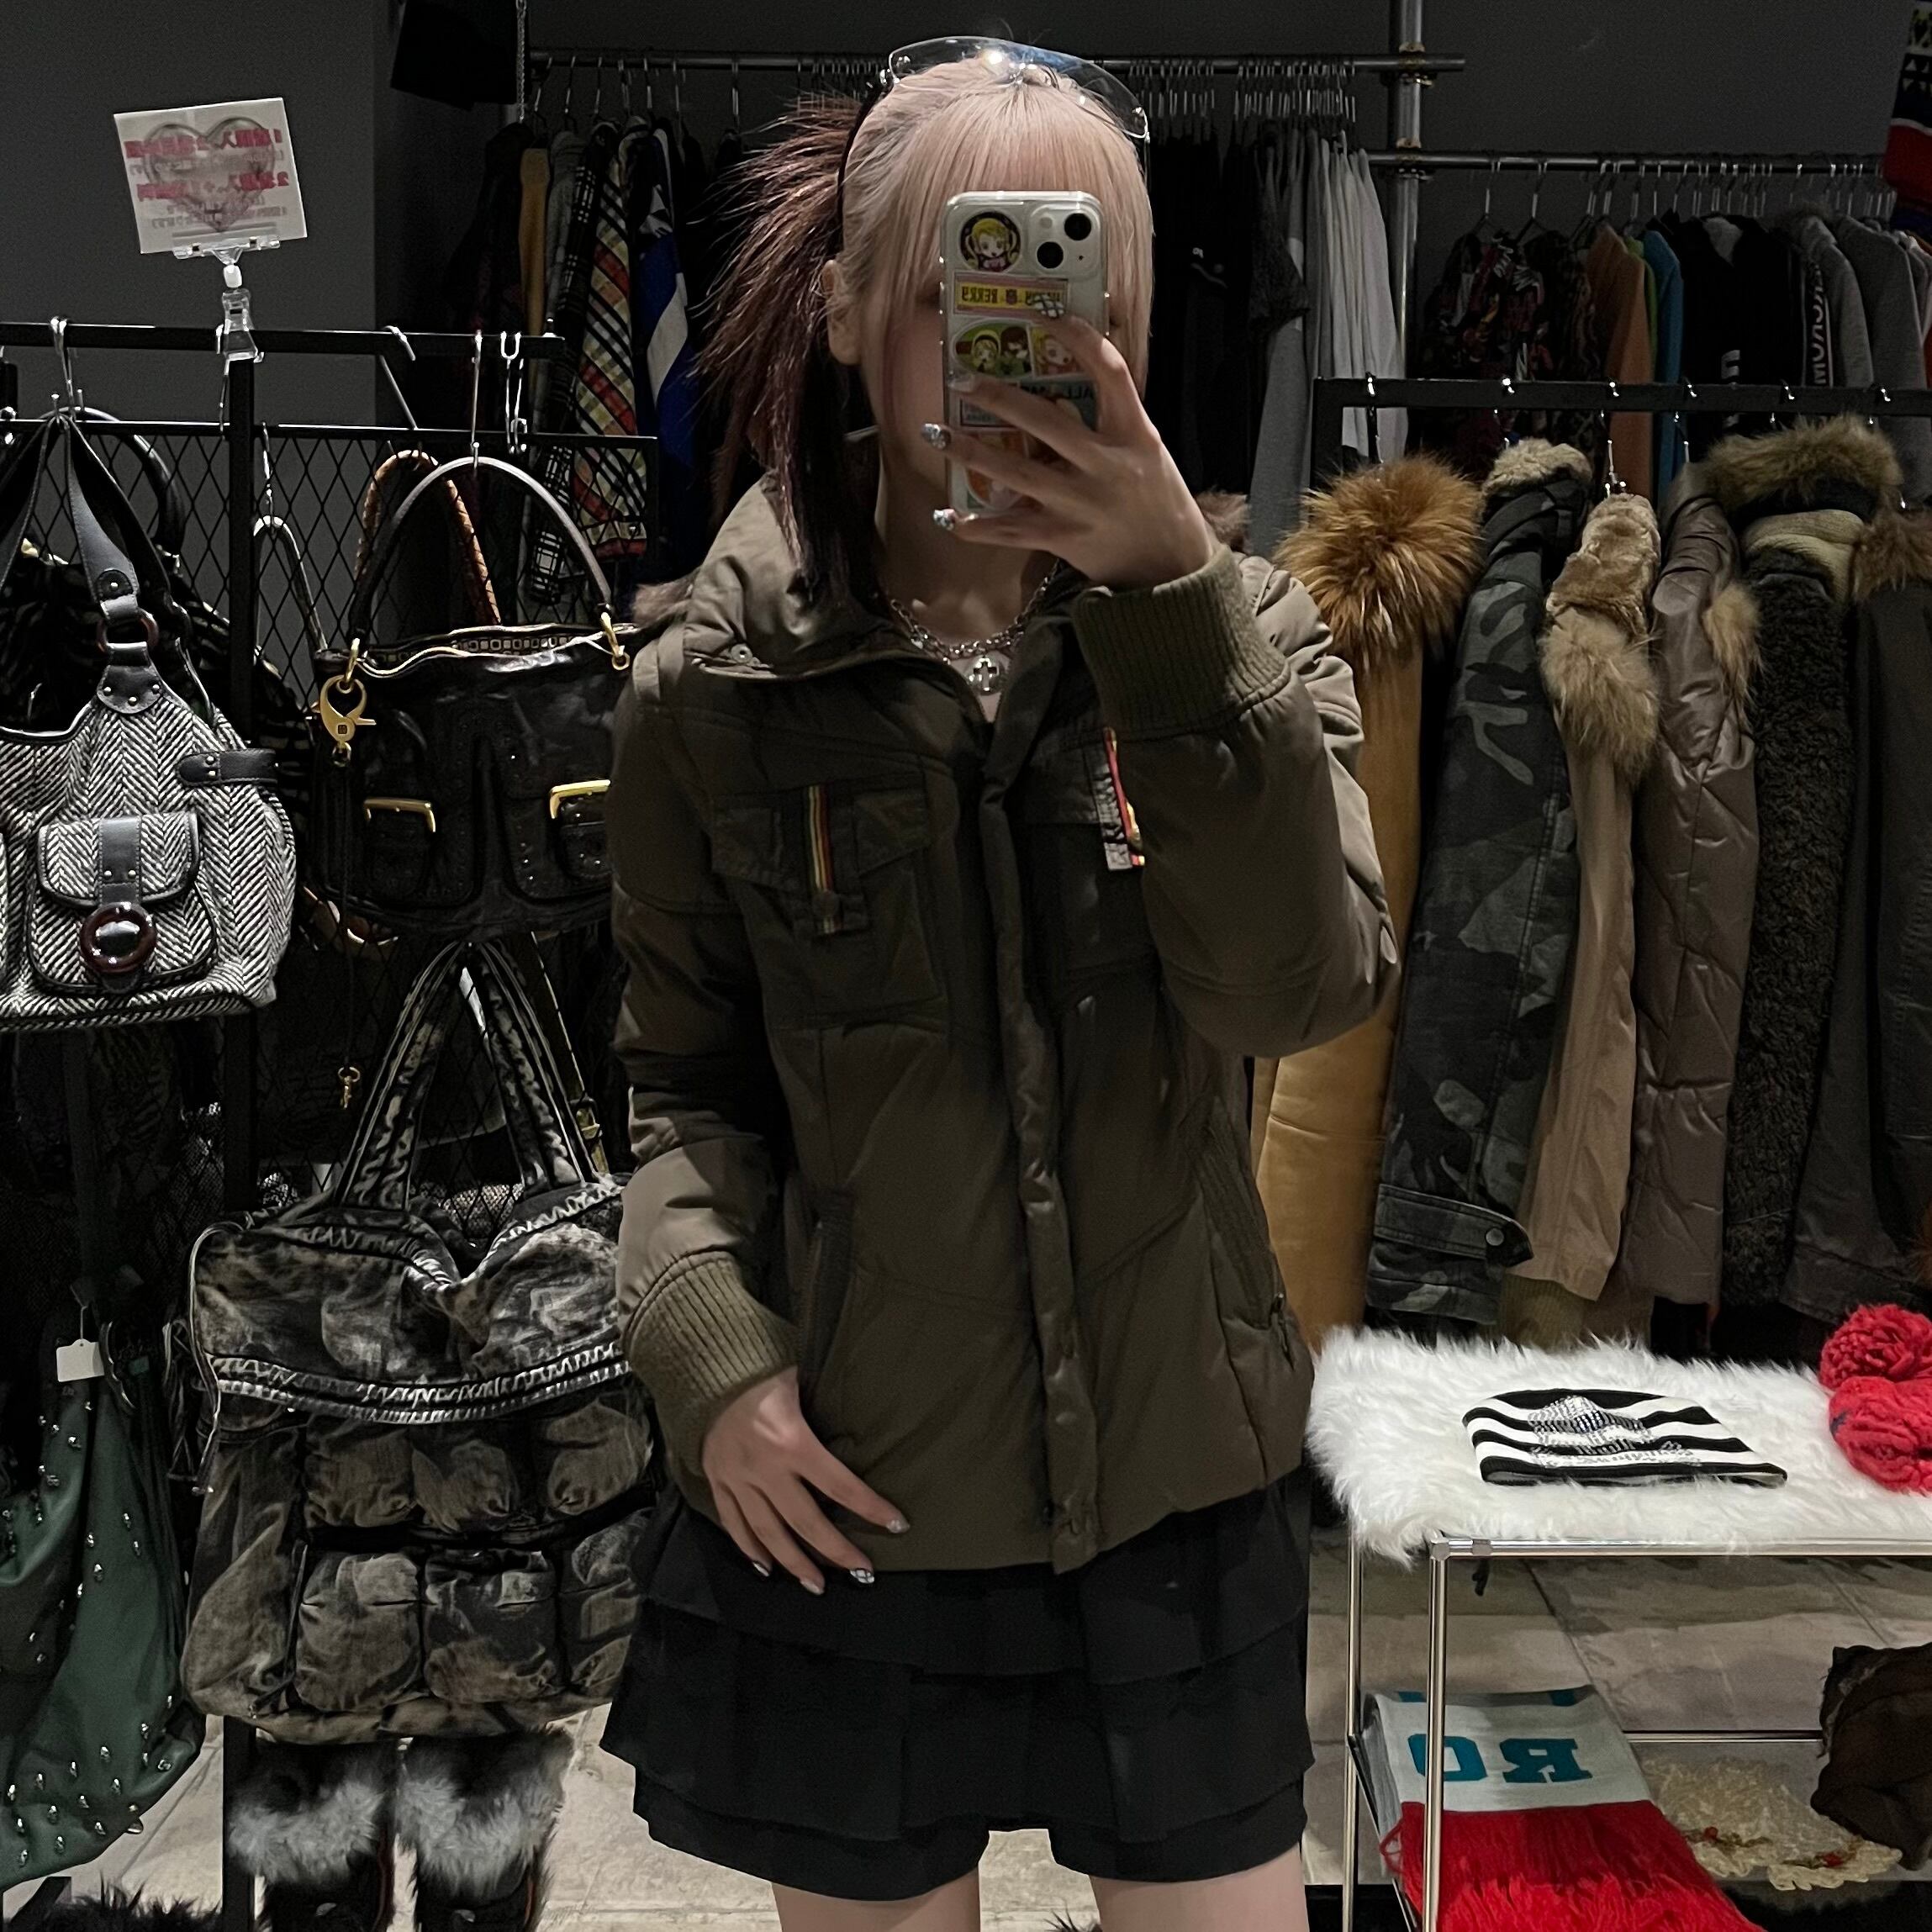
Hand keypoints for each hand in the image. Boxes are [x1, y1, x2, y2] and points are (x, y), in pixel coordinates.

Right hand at [700, 1368, 907, 1592]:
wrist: (706, 1368)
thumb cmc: (761, 1370)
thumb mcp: (801, 1381)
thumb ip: (826, 1402)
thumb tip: (863, 1407)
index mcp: (792, 1443)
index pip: (840, 1485)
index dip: (870, 1507)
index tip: (896, 1524)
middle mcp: (764, 1469)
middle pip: (805, 1522)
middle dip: (836, 1551)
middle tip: (862, 1573)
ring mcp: (738, 1479)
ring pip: (768, 1533)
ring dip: (794, 1563)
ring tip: (816, 1585)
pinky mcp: (717, 1482)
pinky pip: (733, 1523)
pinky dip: (749, 1548)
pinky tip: (765, 1566)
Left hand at [931, 314, 1215, 590]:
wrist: (1172, 566)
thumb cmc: (1156, 499)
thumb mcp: (1147, 451)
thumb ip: (1111, 422)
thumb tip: (1060, 384)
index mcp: (1134, 434)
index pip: (1108, 371)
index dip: (1077, 335)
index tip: (1043, 311)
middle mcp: (1108, 465)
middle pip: (1044, 421)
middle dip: (997, 397)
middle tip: (960, 378)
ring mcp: (1083, 504)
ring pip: (1017, 473)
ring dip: (970, 452)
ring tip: (935, 432)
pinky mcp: (1066, 539)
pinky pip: (1013, 531)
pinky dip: (977, 525)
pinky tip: (946, 516)